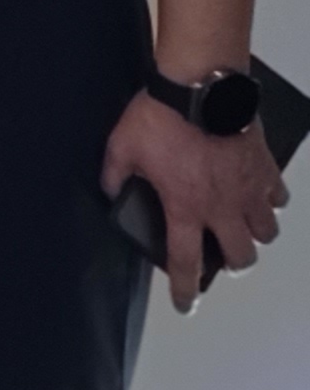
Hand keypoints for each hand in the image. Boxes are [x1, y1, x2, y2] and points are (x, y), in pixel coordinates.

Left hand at [103, 87, 287, 311]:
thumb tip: (111, 188)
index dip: (184, 288)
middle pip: (240, 258)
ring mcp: (250, 190)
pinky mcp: (265, 169)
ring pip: (266, 233)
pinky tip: (257, 195)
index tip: (184, 304)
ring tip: (239, 225)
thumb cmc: (161, 115)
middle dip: (229, 263)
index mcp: (186, 207)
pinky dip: (270, 201)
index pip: (185, 262)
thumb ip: (114, 174)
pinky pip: (278, 198)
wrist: (201, 86)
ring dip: (254, 234)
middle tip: (218, 253)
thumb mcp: (121, 146)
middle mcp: (223, 207)